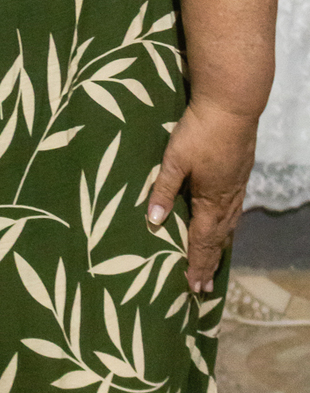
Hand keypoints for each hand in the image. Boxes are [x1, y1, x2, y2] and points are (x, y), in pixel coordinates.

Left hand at [146, 98, 257, 293]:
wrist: (231, 106)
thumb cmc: (199, 131)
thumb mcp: (174, 160)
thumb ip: (162, 190)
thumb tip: (152, 221)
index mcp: (210, 200)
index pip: (202, 241)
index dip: (197, 264)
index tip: (194, 287)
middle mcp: (228, 199)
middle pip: (219, 239)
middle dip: (209, 262)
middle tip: (204, 286)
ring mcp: (237, 186)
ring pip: (229, 225)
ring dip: (220, 245)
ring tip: (214, 261)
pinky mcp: (241, 173)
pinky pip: (235, 209)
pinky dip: (229, 225)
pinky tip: (225, 223)